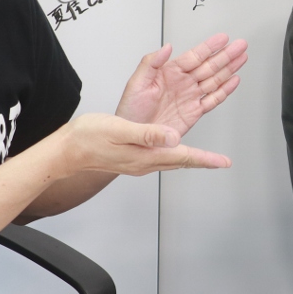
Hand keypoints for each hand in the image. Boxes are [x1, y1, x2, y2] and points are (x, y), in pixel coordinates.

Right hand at [64, 113, 231, 175]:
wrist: (68, 151)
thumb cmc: (89, 138)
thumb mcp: (119, 130)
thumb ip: (148, 134)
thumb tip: (173, 137)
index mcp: (146, 155)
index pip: (183, 156)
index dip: (206, 159)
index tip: (224, 163)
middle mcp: (146, 162)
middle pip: (183, 161)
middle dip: (206, 160)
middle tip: (223, 161)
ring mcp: (141, 162)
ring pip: (174, 160)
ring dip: (193, 158)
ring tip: (209, 157)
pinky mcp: (135, 158)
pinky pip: (164, 158)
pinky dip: (177, 153)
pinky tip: (177, 148)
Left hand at [115, 33, 247, 134]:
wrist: (134, 137)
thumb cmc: (130, 111)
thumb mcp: (136, 83)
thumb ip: (150, 62)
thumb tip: (166, 47)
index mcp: (170, 73)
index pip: (195, 56)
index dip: (210, 47)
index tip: (222, 38)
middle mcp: (183, 83)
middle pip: (210, 65)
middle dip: (226, 55)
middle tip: (240, 45)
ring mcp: (190, 97)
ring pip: (215, 79)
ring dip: (230, 68)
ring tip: (242, 58)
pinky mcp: (194, 112)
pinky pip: (213, 99)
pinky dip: (225, 90)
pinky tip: (234, 81)